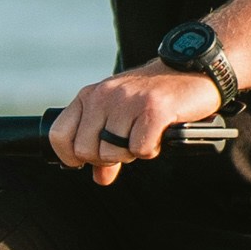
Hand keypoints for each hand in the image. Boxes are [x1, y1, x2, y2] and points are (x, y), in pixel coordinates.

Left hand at [47, 63, 223, 185]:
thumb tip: (100, 178)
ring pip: (113, 152)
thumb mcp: (121, 115)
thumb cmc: (154, 96)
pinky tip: (159, 134)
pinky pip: (141, 149)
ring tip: (145, 134)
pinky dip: (151, 149)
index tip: (88, 162)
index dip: (70, 156)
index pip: (59, 134)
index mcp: (90, 96)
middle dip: (107, 158)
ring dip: (132, 153)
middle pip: (86, 150)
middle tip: (127, 145)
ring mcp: (128, 101)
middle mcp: (104, 96)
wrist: (192, 71)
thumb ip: (105, 145)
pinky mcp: (153, 110)